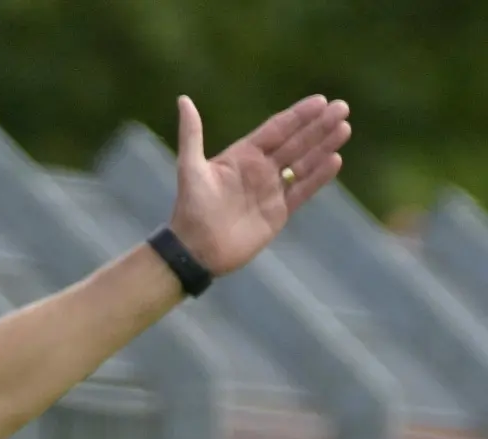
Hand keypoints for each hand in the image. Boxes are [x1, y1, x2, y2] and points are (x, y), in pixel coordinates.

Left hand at [168, 94, 351, 275]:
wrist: (196, 249)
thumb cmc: (191, 207)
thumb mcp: (190, 167)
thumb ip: (191, 134)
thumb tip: (183, 99)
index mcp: (242, 156)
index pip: (276, 129)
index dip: (298, 115)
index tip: (320, 101)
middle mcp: (260, 170)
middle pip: (295, 142)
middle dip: (318, 126)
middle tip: (342, 108)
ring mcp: (271, 190)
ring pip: (304, 163)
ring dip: (324, 146)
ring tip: (344, 128)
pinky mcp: (280, 212)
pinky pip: (303, 190)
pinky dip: (319, 176)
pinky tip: (335, 160)